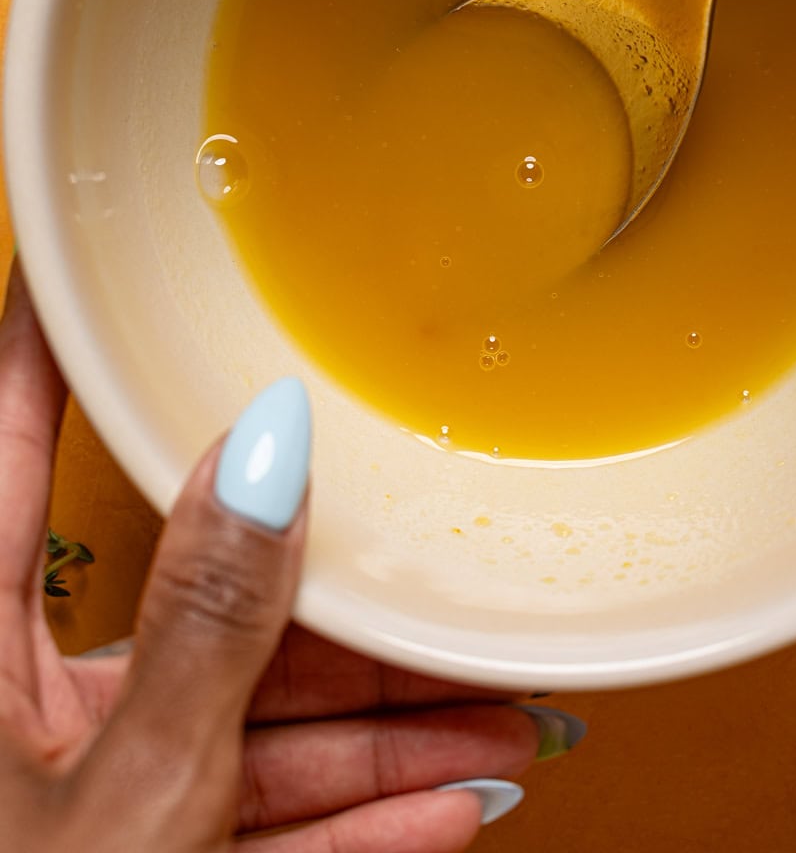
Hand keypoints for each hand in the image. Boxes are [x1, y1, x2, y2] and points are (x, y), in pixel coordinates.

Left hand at [0, 261, 578, 851]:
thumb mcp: (134, 790)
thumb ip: (208, 626)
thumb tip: (264, 459)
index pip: (14, 436)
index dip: (54, 335)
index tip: (99, 254)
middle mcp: (25, 692)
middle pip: (199, 598)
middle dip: (343, 608)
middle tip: (436, 562)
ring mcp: (82, 780)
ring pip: (250, 718)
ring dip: (383, 732)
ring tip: (495, 715)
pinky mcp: (136, 847)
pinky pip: (254, 808)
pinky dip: (347, 815)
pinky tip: (446, 799)